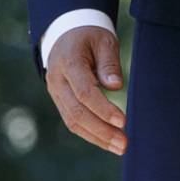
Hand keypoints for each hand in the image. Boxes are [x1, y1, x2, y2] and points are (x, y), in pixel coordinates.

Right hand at [44, 24, 126, 155]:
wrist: (66, 33)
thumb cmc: (90, 35)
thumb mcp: (104, 40)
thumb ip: (109, 63)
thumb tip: (115, 86)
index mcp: (68, 63)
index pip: (84, 92)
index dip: (103, 109)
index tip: (123, 121)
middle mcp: (57, 81)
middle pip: (77, 113)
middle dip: (101, 131)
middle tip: (124, 144)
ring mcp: (55, 93)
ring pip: (73, 121)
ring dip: (97, 137)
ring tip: (120, 147)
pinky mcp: (60, 100)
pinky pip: (72, 121)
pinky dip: (90, 133)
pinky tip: (107, 141)